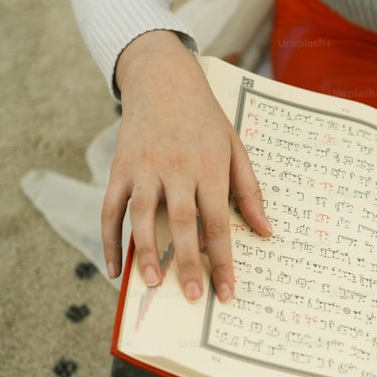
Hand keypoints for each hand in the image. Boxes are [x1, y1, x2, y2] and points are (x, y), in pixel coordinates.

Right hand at [103, 30, 271, 301]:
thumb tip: (265, 231)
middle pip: (181, 222)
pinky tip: (115, 270)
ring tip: (153, 285)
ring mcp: (143, 168)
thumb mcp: (235, 147)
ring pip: (141, 216)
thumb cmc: (205, 120)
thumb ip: (250, 191)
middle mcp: (176, 168)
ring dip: (146, 252)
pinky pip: (111, 209)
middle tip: (194, 296)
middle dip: (188, 262)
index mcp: (209, 166)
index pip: (218, 221)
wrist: (162, 79)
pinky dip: (110, 240)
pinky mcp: (119, 167)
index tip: (227, 291)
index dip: (223, 258)